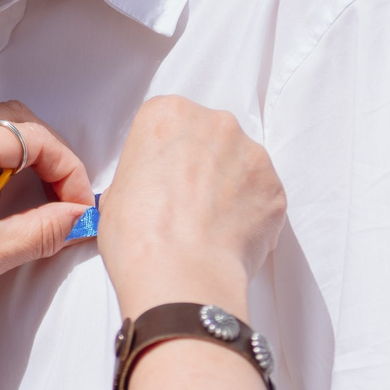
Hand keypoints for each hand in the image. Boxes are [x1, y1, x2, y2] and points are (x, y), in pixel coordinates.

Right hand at [99, 98, 285, 389]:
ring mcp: (251, 152)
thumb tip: (150, 191)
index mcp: (167, 114)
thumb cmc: (139, 237)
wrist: (181, 275)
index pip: (168, 124)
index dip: (164, 157)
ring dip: (228, 187)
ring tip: (209, 226)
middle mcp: (214, 122)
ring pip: (240, 164)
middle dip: (201, 165)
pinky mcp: (275, 186)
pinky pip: (262, 194)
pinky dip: (250, 212)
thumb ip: (141, 176)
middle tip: (186, 204)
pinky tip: (229, 236)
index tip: (162, 180)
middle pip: (208, 137)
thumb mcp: (114, 193)